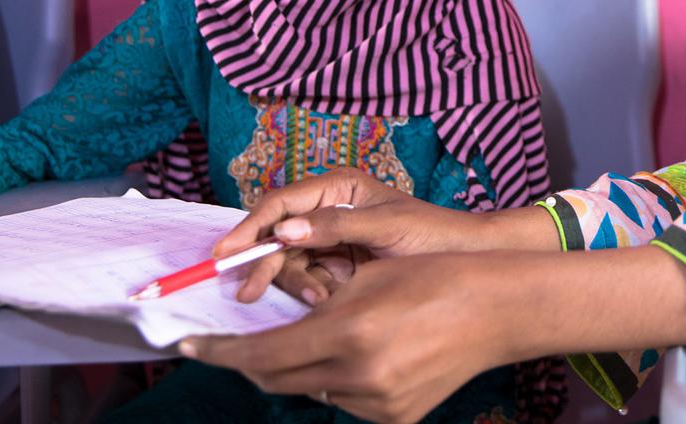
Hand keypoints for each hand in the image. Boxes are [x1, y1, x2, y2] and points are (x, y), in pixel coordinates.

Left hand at [184, 252, 506, 423]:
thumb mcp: (364, 277)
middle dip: (249, 361)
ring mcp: (378, 405)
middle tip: (233, 345)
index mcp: (347, 331)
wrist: (497, 309)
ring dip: (301, 366)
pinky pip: (344, 401)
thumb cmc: (433, 276)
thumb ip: (313, 305)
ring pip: (311, 390)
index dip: (218, 351)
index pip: (260, 352)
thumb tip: (272, 328)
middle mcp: (358, 375)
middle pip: (276, 379)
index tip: (188, 347)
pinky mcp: (395, 419)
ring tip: (328, 334)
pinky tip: (364, 353)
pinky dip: (337, 379)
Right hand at [216, 168, 480, 302]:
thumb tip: (285, 231)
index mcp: (338, 186)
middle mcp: (327, 209)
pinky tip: (326, 300)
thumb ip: (337, 226)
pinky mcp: (336, 267)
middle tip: (249, 292)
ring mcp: (330, 240)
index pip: (281, 202)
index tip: (227, 251)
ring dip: (294, 282)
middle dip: (266, 262)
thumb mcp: (386, 226)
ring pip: (288, 262)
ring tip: (321, 297)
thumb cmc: (432, 234)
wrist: (464, 262)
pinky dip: (310, 292)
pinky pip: (307, 279)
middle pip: (277, 234)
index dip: (250, 225)